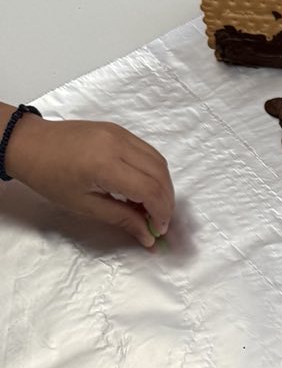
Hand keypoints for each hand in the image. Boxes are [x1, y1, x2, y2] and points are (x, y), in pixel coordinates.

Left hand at [4, 114, 173, 247]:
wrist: (29, 143)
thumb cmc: (49, 177)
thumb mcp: (84, 205)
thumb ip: (121, 219)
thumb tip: (148, 237)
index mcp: (105, 165)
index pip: (150, 190)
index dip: (161, 213)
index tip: (158, 230)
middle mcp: (118, 144)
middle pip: (160, 175)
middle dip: (166, 202)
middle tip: (159, 221)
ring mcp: (120, 133)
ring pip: (159, 161)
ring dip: (163, 186)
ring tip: (152, 206)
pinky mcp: (119, 130)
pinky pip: (148, 152)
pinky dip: (153, 172)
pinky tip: (143, 187)